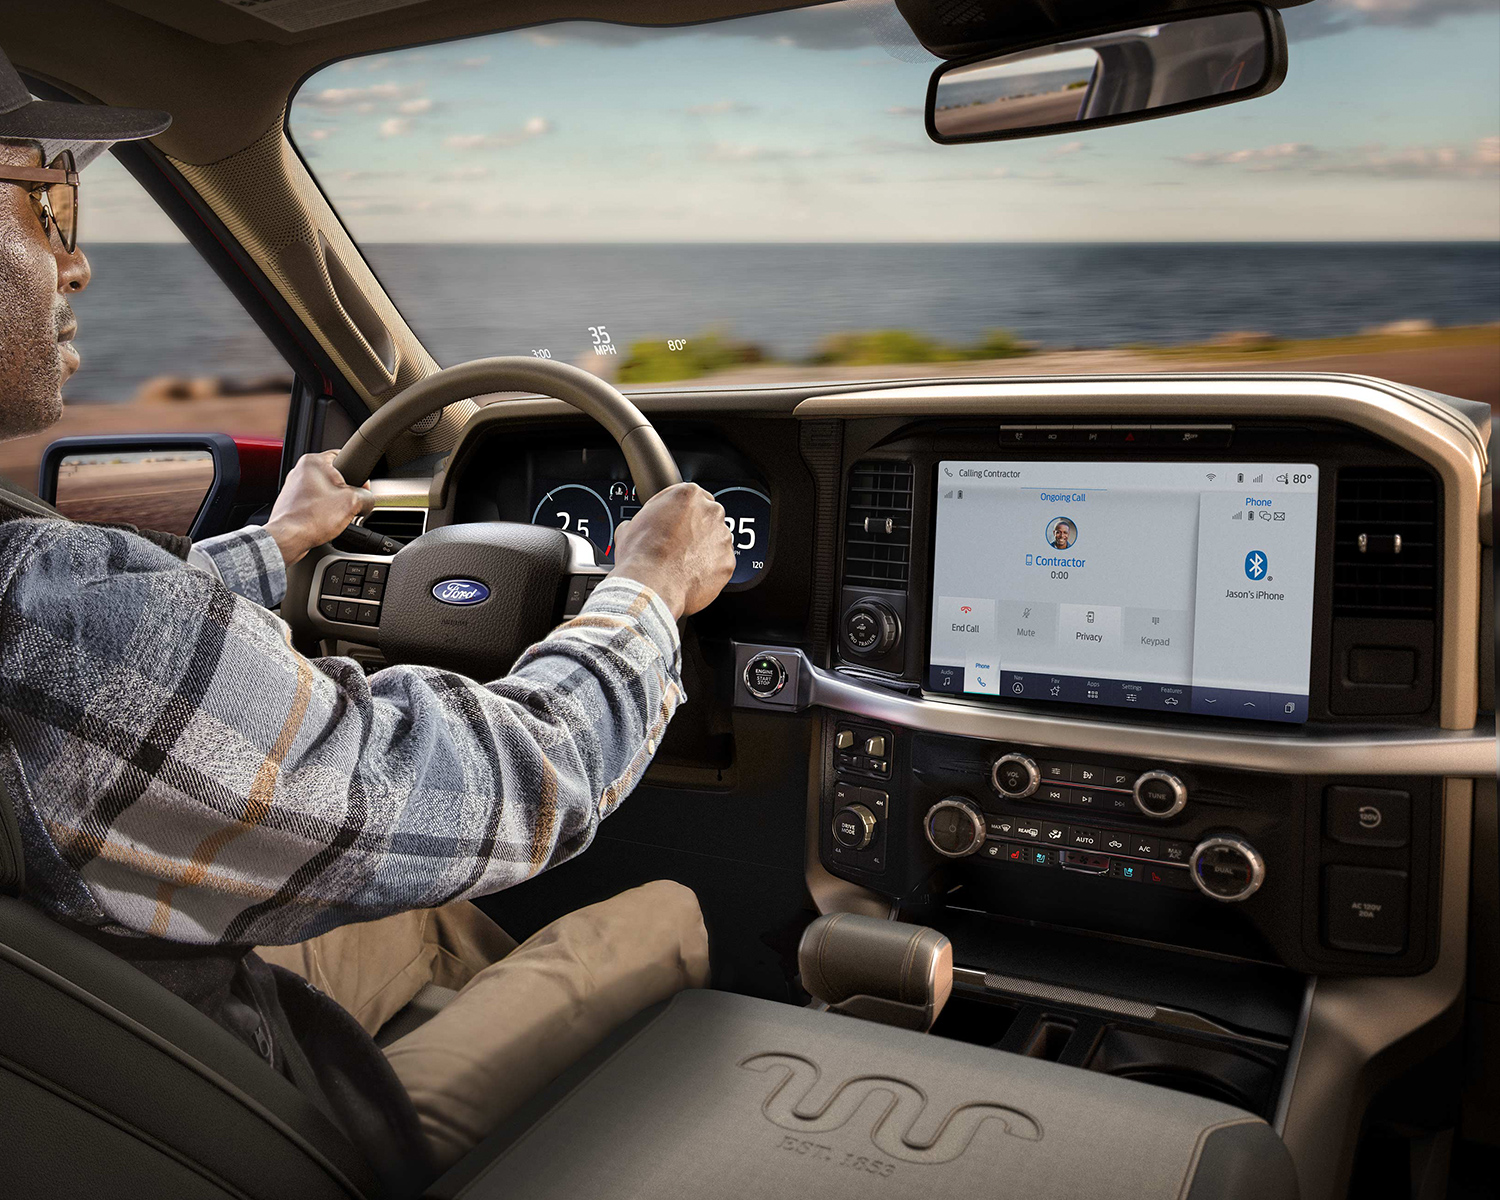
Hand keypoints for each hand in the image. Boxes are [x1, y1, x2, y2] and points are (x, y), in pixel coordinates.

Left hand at [263, 451, 374, 565]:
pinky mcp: (292, 502)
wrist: (288, 538)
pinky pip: (315, 503)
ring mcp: (294, 486)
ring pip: (325, 491)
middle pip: (336, 477)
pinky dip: (322, 511)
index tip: (361, 489)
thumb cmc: (311, 518)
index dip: (359, 475)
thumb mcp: (353, 503)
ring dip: (334, 503)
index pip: (345, 457)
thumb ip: (367, 497)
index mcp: (313, 462)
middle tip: (349, 505)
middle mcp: (301, 470)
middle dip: (346, 492)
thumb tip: (367, 501)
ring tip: (334, 515)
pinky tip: (324, 521)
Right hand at [610, 482, 735, 618]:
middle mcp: (710, 512)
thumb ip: (643, 520)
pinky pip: (720, 562)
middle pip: (708, 516)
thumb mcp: (629, 528)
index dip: (682, 512)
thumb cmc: (640, 557)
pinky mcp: (728, 561)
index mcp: (687, 495)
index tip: (676, 522)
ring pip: (716, 540)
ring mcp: (722, 537)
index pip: (692, 496)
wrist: (651, 586)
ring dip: (704, 548)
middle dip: (696, 529)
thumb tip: (634, 527)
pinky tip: (691, 575)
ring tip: (682, 562)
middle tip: (678, 544)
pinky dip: (709, 568)